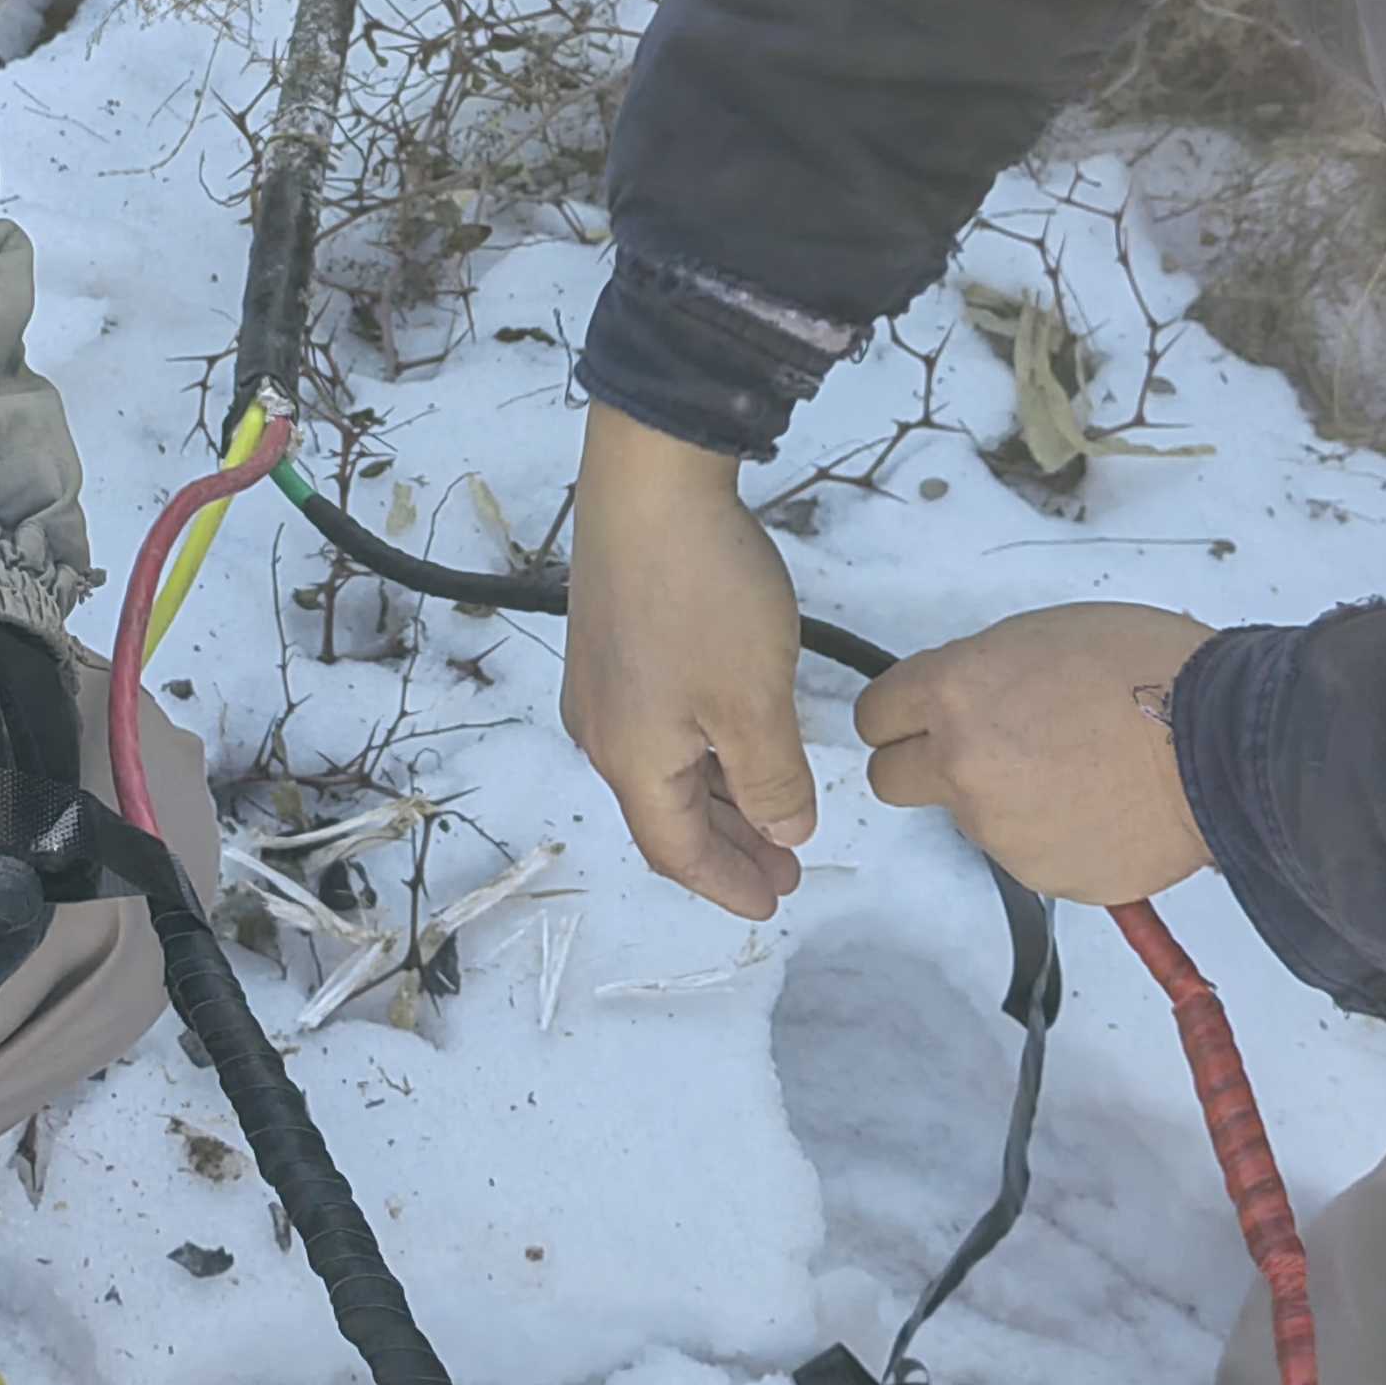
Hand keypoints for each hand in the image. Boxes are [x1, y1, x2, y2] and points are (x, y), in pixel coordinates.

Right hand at [562, 405, 816, 917]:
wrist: (648, 483)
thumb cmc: (702, 595)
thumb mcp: (754, 703)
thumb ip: (772, 780)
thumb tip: (785, 831)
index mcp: (631, 759)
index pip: (677, 850)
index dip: (728, 883)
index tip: (776, 902)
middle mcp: (601, 732)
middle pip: (665, 813)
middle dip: (728, 846)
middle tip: (785, 866)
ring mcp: (600, 685)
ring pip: (663, 768)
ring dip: (718, 797)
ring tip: (773, 809)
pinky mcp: (610, 643)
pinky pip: (658, 726)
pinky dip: (702, 752)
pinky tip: (738, 738)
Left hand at [857, 603, 1216, 905]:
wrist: (1225, 743)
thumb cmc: (1151, 670)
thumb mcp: (1043, 634)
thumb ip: (980, 673)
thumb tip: (962, 701)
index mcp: (955, 693)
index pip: (875, 715)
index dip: (900, 713)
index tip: (917, 717)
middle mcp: (963, 766)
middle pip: (890, 778)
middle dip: (923, 765)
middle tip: (980, 750)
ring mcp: (1000, 830)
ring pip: (971, 817)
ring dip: (1004, 799)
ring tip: (1078, 769)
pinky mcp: (1042, 876)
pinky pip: (1028, 853)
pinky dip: (1052, 835)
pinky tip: (1101, 804)